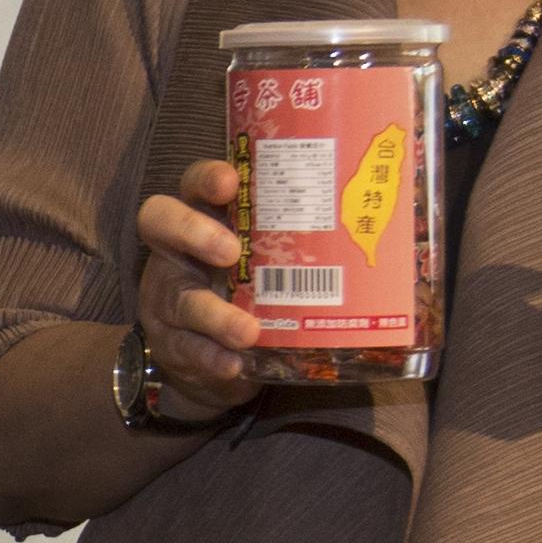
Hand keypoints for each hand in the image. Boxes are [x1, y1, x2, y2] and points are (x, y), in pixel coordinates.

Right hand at [126, 156, 286, 417]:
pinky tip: (234, 364)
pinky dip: (212, 358)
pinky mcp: (173, 345)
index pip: (192, 184)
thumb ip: (297, 242)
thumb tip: (381, 223)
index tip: (231, 181)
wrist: (211, 360)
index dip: (205, 178)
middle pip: (160, 221)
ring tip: (248, 331)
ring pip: (181, 299)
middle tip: (231, 251)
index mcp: (203, 220)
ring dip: (215, 315)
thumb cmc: (251, 293)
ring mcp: (169, 300)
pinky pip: (188, 349)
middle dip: (195, 232)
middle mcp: (178, 253)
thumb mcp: (265, 261)